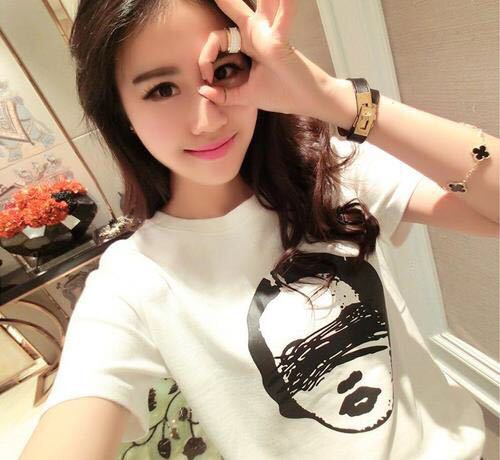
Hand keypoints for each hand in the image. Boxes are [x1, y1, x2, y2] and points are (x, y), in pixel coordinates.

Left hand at [198, 0, 334, 116]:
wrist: (308, 100)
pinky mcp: (279, 41)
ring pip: (262, 4)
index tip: (208, 78)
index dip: (206, 57)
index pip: (217, 38)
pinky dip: (287, 5)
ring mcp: (268, 35)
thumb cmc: (282, 94)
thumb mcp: (246, 96)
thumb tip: (203, 90)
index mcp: (247, 43)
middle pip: (235, 9)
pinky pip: (282, 19)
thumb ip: (224, 94)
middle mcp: (256, 34)